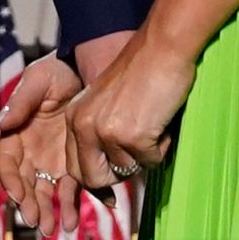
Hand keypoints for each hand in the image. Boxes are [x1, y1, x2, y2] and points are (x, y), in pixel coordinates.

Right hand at [0, 58, 81, 237]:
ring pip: (46, 192)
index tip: (18, 195)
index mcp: (16, 135)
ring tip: (60, 227)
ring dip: (50, 211)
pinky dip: (75, 203)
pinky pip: (73, 187)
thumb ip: (21, 102)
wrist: (88, 69)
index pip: (6, 164)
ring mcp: (52, 161)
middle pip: (25, 185)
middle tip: (38, 221)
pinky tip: (80, 218)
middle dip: (30, 205)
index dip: (10, 181)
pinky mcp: (74, 164)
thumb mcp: (38, 81)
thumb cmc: (57, 72)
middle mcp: (31, 153)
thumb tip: (1, 125)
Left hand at [66, 27, 191, 188]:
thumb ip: (100, 134)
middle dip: (119, 176)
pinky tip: (161, 119)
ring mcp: (107, 132)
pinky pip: (152, 160)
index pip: (76, 168)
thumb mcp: (107, 103)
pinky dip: (162, 145)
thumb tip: (108, 179)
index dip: (96, 182)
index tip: (111, 193)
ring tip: (151, 121)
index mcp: (76, 118)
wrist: (162, 46)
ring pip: (128, 170)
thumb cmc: (142, 71)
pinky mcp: (133, 135)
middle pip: (94, 179)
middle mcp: (85, 126)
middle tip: (138, 152)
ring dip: (145, 154)